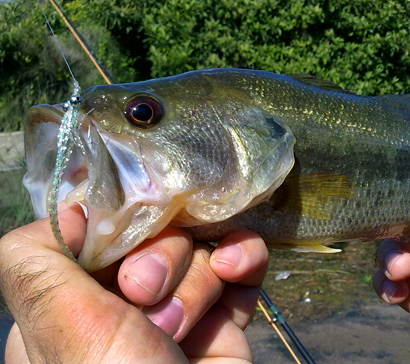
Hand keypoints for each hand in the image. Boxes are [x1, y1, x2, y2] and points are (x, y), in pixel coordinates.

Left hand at [0, 203, 267, 363]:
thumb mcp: (62, 331)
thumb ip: (35, 264)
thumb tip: (71, 210)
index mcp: (71, 301)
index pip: (96, 229)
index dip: (115, 229)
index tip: (120, 255)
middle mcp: (122, 302)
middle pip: (152, 235)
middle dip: (159, 263)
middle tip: (149, 299)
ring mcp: (178, 308)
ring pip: (197, 246)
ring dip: (199, 276)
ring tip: (190, 321)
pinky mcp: (223, 318)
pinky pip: (238, 263)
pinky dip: (243, 257)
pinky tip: (237, 266)